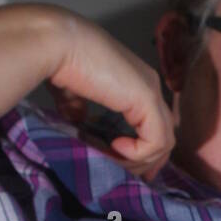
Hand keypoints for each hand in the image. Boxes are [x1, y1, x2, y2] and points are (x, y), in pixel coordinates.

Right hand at [47, 13, 175, 177]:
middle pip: (164, 135)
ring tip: (111, 161)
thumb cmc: (59, 61)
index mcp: (135, 82)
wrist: (56, 44)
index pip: (153, 123)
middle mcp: (149, 85)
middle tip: (127, 177)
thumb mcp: (72, 94)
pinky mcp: (147, 99)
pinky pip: (156, 141)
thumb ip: (80, 109)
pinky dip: (138, 153)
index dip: (142, 149)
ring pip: (163, 142)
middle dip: (147, 162)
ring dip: (138, 161)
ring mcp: (151, 91)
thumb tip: (79, 122)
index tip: (122, 164)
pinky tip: (115, 147)